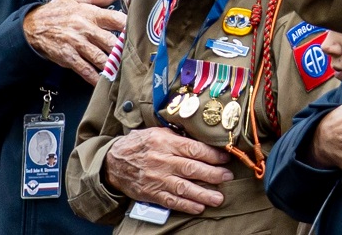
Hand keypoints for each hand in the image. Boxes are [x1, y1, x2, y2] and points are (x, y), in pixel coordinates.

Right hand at [23, 0, 125, 84]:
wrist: (31, 26)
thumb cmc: (55, 11)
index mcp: (89, 13)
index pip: (115, 18)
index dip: (129, 26)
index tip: (139, 33)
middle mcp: (85, 28)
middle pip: (111, 41)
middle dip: (124, 51)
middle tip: (135, 57)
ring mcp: (77, 44)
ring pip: (101, 57)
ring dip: (113, 66)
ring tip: (124, 71)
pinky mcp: (68, 57)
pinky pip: (85, 70)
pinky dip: (95, 78)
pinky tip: (103, 81)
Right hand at [105, 127, 233, 213]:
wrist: (113, 163)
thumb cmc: (139, 145)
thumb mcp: (157, 133)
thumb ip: (177, 137)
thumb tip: (202, 142)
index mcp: (164, 142)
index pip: (193, 148)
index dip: (212, 154)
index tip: (225, 158)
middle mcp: (161, 160)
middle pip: (191, 168)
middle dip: (212, 174)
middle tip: (227, 177)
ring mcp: (156, 178)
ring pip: (183, 187)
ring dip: (203, 194)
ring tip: (219, 198)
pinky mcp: (151, 193)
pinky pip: (171, 201)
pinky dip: (186, 205)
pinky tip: (199, 207)